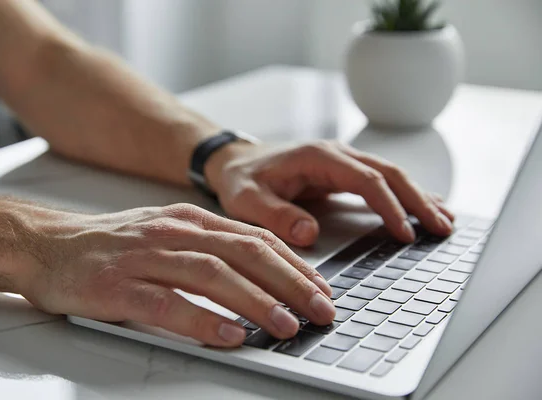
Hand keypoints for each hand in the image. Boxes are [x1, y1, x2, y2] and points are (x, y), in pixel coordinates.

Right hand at [17, 204, 334, 346]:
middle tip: (320, 309)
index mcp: (189, 220)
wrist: (46, 244)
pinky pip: (166, 304)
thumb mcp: (167, 233)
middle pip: (243, 253)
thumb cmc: (112, 244)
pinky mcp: (117, 287)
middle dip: (289, 282)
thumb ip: (209, 248)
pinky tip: (227, 336)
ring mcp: (144, 258)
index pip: (255, 238)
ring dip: (254, 301)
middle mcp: (172, 232)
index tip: (320, 288)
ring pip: (211, 274)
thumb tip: (261, 275)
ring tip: (285, 326)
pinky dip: (201, 320)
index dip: (294, 264)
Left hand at [205, 140, 453, 246]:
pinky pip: (382, 181)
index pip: (365, 180)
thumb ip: (274, 215)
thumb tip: (308, 233)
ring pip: (391, 175)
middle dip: (418, 200)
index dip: (388, 205)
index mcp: (317, 157)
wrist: (236, 161)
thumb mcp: (247, 198)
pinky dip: (405, 194)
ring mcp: (342, 161)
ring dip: (419, 196)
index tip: (405, 232)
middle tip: (442, 227)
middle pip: (389, 173)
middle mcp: (336, 154)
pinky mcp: (343, 172)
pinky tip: (424, 208)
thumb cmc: (242, 179)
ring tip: (446, 220)